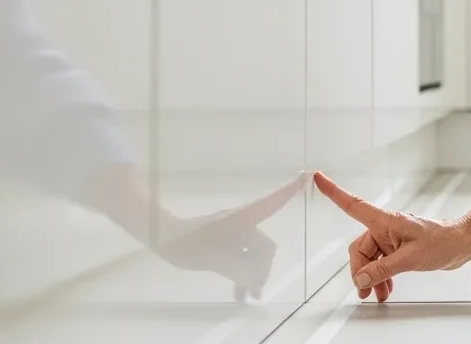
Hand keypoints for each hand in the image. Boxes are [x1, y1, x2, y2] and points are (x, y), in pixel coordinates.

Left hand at [153, 172, 307, 300]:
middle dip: (261, 269)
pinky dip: (244, 273)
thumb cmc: (183, 242)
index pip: (270, 202)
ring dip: (252, 275)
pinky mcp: (229, 242)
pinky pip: (244, 258)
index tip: (307, 174)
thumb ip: (236, 268)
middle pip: (263, 247)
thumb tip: (257, 279)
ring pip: (255, 256)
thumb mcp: (208, 258)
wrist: (162, 238)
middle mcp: (243, 223)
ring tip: (245, 296)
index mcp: (241, 219)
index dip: (289, 191)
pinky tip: (240, 291)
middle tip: (252, 292)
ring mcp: (236, 233)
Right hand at [314, 171, 470, 301]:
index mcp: (386, 221)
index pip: (353, 205)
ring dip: (371, 277)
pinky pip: (380, 262)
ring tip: (376, 294)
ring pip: (370, 259)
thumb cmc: (442, 242)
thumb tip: (362, 279)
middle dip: (360, 271)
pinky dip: (381, 276)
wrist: (461, 244)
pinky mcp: (398, 247)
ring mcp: (391, 238)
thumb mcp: (411, 259)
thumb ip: (384, 269)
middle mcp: (385, 227)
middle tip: (365, 291)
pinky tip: (386, 288)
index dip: (334, 192)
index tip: (318, 178)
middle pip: (360, 249)